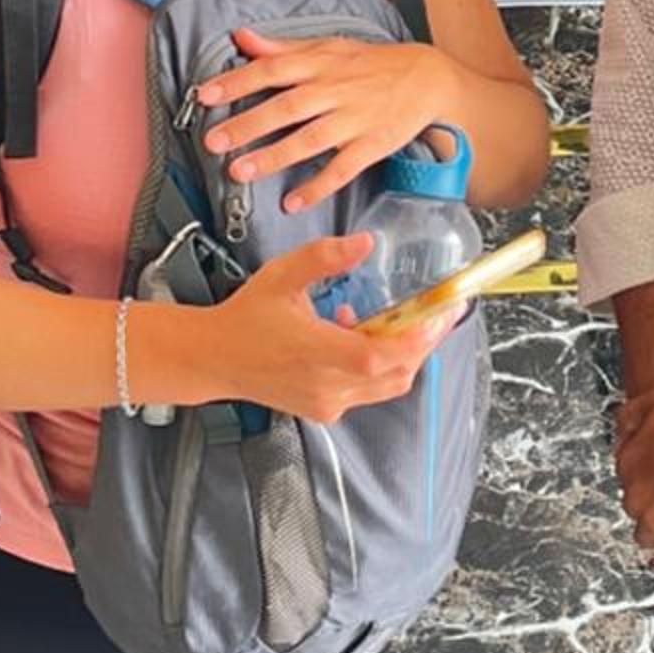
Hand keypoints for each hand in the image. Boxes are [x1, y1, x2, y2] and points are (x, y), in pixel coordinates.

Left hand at [200, 32, 459, 211]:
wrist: (427, 77)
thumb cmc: (371, 62)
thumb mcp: (328, 46)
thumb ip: (282, 48)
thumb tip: (241, 37)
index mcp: (320, 64)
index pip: (272, 70)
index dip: (238, 82)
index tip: (205, 96)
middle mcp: (334, 90)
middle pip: (286, 108)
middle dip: (247, 125)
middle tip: (213, 142)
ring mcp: (354, 120)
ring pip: (310, 140)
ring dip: (274, 157)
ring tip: (241, 172)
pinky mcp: (372, 145)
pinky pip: (342, 169)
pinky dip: (318, 186)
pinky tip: (293, 202)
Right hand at [202, 236, 454, 422]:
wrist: (215, 359)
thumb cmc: (246, 317)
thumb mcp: (282, 274)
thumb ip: (325, 257)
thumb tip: (365, 242)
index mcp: (314, 352)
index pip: (377, 357)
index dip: (414, 340)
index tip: (438, 315)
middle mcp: (325, 386)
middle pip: (395, 373)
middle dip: (423, 342)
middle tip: (438, 312)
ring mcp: (326, 402)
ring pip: (386, 384)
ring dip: (402, 353)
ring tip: (396, 318)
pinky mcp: (325, 410)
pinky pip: (368, 391)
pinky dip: (377, 365)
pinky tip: (358, 334)